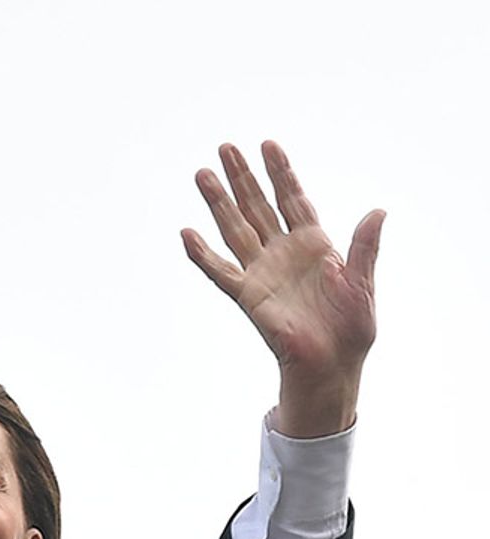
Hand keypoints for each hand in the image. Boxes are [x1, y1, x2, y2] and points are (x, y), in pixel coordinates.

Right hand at [182, 141, 384, 436]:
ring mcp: (262, 273)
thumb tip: (377, 212)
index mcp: (314, 245)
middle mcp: (283, 254)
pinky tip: (187, 234)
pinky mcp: (248, 296)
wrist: (331, 365)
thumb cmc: (350, 330)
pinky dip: (202, 255)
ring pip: (235, 229)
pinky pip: (220, 272)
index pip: (293, 199)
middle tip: (225, 148)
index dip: (281, 173)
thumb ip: (365, 248)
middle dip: (242, 177)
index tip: (268, 145)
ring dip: (218, 203)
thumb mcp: (363, 284)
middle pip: (257, 206)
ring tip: (202, 175)